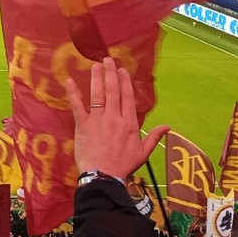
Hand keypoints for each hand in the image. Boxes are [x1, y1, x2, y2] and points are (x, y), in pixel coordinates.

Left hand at [65, 57, 168, 179]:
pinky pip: (78, 106)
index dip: (124, 82)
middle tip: (107, 59)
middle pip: (113, 91)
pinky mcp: (83, 125)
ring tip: (95, 65)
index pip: (127, 97)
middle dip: (110, 74)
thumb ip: (154, 137)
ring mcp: (98, 121)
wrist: (104, 176)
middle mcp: (114, 118)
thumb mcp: (143, 153)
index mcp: (129, 124)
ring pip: (98, 95)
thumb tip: (168, 127)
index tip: (122, 70)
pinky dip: (73, 93)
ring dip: (96, 78)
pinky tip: (69, 81)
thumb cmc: (123, 166)